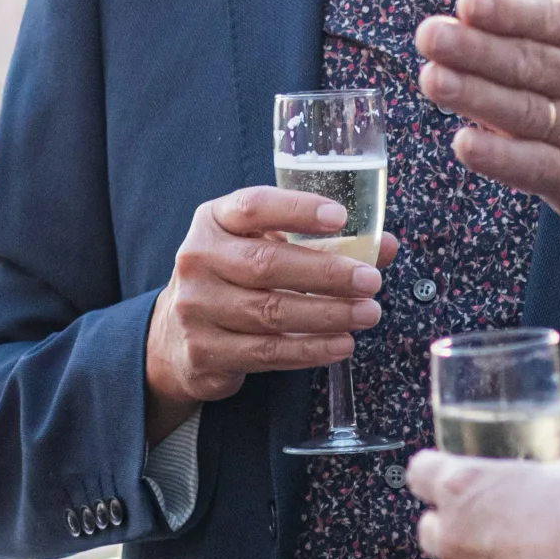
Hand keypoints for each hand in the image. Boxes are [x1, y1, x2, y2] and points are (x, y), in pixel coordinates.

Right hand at [142, 186, 387, 441]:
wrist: (175, 335)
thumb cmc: (234, 280)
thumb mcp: (265, 247)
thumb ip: (321, 244)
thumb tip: (384, 247)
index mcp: (213, 222)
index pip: (253, 206)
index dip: (297, 210)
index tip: (340, 216)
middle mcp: (198, 260)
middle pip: (267, 264)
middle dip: (327, 272)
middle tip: (371, 280)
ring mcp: (196, 308)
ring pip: (271, 312)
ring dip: (327, 314)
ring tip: (367, 314)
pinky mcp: (204, 351)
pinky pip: (267, 351)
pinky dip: (310, 349)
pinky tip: (341, 344)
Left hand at [415, 0, 559, 250]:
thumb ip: (517, 0)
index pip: (550, 17)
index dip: (509, 10)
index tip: (469, 1)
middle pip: (530, 63)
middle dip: (477, 49)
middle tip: (431, 36)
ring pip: (526, 112)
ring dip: (476, 97)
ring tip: (434, 80)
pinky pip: (535, 168)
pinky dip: (500, 157)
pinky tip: (465, 144)